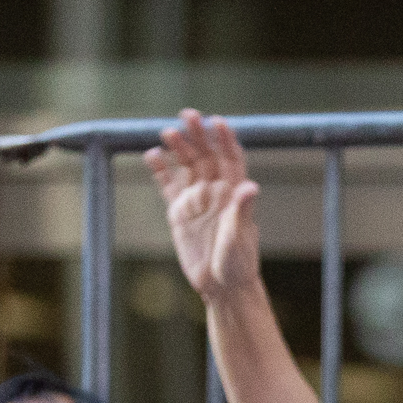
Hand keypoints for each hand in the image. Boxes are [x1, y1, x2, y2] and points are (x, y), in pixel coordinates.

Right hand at [148, 110, 266, 308]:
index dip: (225, 139)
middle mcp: (216, 191)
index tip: (217, 122)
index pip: (231, 158)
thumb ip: (242, 210)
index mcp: (234, 193)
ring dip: (179, 148)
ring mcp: (196, 200)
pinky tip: (151, 154)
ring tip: (167, 133)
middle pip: (207, 155)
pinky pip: (168, 185)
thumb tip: (251, 186)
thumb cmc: (238, 264)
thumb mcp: (239, 237)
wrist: (220, 287)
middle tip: (187, 116)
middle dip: (198, 135)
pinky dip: (160, 170)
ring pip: (187, 166)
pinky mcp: (179, 212)